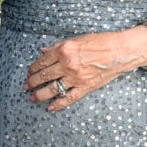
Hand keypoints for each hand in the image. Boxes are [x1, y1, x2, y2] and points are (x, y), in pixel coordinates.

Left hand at [27, 27, 146, 108]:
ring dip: (39, 95)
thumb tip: (43, 51)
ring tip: (32, 98)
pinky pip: (68, 98)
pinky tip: (50, 108)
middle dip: (32, 82)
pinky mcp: (85, 87)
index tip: (28, 72)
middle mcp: (67, 64)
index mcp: (64, 50)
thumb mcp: (77, 39)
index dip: (32, 68)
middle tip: (26, 86)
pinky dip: (58, 104)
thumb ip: (58, 46)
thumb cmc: (101, 42)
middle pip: (44, 76)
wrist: (120, 51)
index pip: (42, 61)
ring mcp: (75, 77)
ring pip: (52, 89)